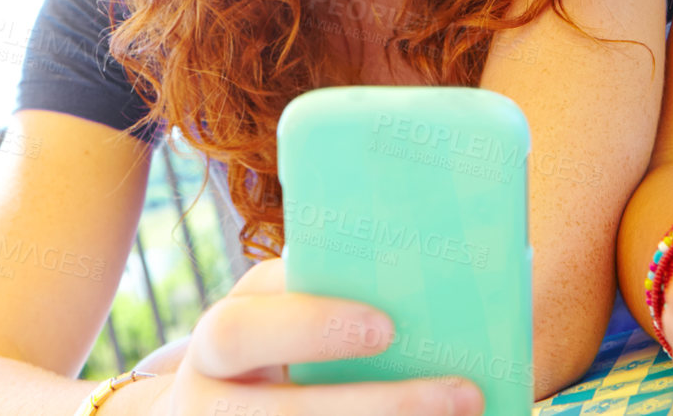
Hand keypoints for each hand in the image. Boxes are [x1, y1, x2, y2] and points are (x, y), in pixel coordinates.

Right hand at [147, 259, 484, 415]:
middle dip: (375, 406)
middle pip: (285, 413)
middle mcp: (209, 406)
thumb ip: (310, 288)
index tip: (387, 327)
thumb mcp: (271, 311)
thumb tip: (405, 270)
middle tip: (458, 393)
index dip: (312, 329)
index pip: (242, 332)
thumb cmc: (265, 342)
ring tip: (463, 413)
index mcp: (215, 346)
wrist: (213, 409)